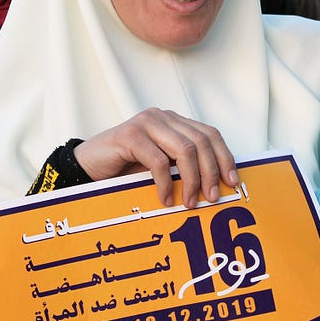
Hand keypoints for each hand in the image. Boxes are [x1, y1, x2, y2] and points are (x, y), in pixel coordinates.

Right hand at [74, 108, 238, 207]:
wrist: (86, 169)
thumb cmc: (126, 171)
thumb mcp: (161, 168)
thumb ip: (183, 168)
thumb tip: (216, 187)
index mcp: (174, 122)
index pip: (210, 134)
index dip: (225, 157)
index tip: (232, 182)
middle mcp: (162, 117)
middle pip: (201, 142)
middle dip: (210, 172)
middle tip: (211, 198)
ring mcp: (146, 123)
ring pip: (184, 150)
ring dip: (191, 180)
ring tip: (190, 202)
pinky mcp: (129, 135)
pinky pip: (158, 161)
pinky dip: (165, 183)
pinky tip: (165, 199)